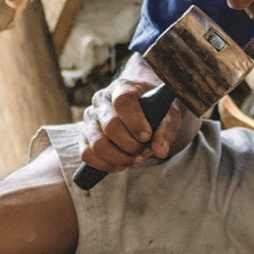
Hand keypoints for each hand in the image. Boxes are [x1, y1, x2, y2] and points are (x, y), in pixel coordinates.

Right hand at [79, 61, 199, 174]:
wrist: (142, 109)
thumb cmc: (155, 109)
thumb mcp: (169, 114)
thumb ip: (167, 130)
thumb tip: (160, 151)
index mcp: (122, 88)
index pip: (123, 102)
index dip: (135, 122)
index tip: (147, 136)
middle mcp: (101, 101)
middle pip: (110, 126)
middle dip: (131, 145)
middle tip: (146, 151)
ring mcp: (89, 119)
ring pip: (97, 144)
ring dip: (119, 158)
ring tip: (135, 159)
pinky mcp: (83, 136)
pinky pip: (86, 154)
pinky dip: (104, 165)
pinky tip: (121, 165)